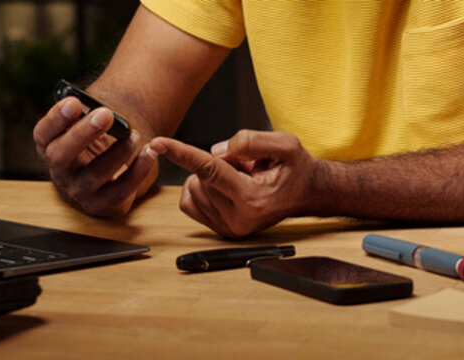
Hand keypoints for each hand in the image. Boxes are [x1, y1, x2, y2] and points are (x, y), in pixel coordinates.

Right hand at [33, 97, 157, 216]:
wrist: (108, 174)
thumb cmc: (95, 143)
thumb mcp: (86, 126)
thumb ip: (86, 115)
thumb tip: (96, 103)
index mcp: (50, 146)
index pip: (43, 134)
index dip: (55, 119)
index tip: (74, 102)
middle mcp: (59, 171)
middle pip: (60, 155)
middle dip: (83, 134)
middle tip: (106, 114)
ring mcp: (79, 190)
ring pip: (94, 174)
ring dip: (117, 152)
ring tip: (134, 135)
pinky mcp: (102, 204)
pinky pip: (121, 190)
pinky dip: (138, 170)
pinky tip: (150, 152)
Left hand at [148, 130, 323, 237]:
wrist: (305, 194)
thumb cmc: (296, 169)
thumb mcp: (285, 144)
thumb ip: (250, 142)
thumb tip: (215, 152)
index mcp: (253, 199)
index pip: (209, 170)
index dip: (182, 153)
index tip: (158, 143)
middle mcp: (237, 219)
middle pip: (201, 176)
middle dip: (219, 163)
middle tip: (249, 168)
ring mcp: (227, 228)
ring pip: (193, 187)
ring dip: (211, 176)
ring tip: (243, 179)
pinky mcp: (218, 230)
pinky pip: (188, 201)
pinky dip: (201, 187)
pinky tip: (225, 188)